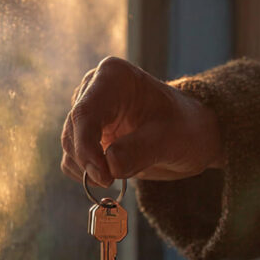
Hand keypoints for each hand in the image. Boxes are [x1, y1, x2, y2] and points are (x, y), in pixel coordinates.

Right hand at [60, 56, 222, 186]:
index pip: (85, 113)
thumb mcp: (170, 140)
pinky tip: (112, 174)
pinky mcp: (85, 133)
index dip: (86, 147)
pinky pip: (72, 158)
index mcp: (113, 76)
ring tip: (120, 176)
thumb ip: (139, 151)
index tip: (104, 177)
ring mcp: (88, 111)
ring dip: (87, 170)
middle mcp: (93, 88)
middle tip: (111, 182)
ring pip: (69, 147)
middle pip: (72, 131)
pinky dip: (86, 174)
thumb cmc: (185, 129)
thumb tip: (108, 165)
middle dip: (88, 162)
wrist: (191, 136)